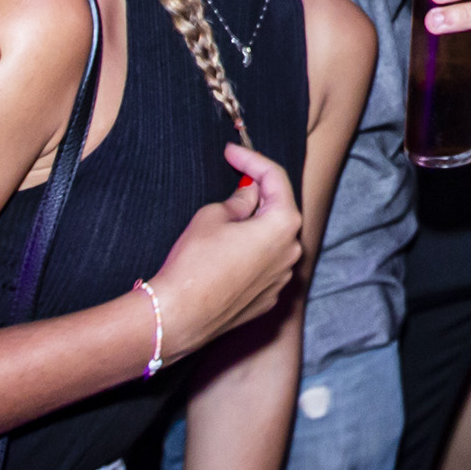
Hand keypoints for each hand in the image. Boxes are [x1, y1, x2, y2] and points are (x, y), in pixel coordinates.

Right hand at [146, 144, 304, 358]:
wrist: (178, 317)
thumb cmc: (194, 264)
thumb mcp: (212, 217)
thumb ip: (238, 200)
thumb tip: (249, 195)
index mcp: (283, 225)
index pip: (275, 179)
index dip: (252, 159)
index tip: (232, 152)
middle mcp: (291, 252)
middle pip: (279, 210)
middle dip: (259, 192)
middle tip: (234, 177)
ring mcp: (282, 279)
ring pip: (273, 240)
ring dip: (256, 224)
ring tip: (228, 216)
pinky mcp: (267, 298)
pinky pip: (265, 265)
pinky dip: (252, 252)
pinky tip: (228, 250)